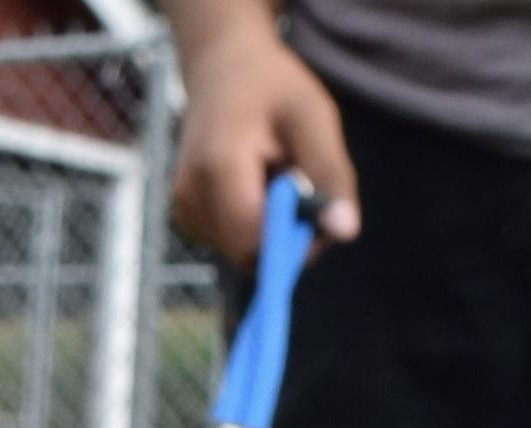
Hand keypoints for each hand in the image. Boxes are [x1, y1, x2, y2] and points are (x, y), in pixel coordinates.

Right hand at [167, 0, 359, 262]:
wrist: (222, 69)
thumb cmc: (272, 89)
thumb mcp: (312, 117)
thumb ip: (329, 174)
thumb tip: (346, 232)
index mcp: (218, 168)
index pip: (256, 242)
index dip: (293, 239)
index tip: (314, 208)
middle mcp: (191, 197)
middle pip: (250, 254)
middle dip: (285, 233)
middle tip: (297, 183)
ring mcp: (185, 211)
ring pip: (243, 253)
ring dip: (271, 228)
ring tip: (272, 176)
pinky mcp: (187, 219)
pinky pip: (233, 243)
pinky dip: (254, 224)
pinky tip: (255, 185)